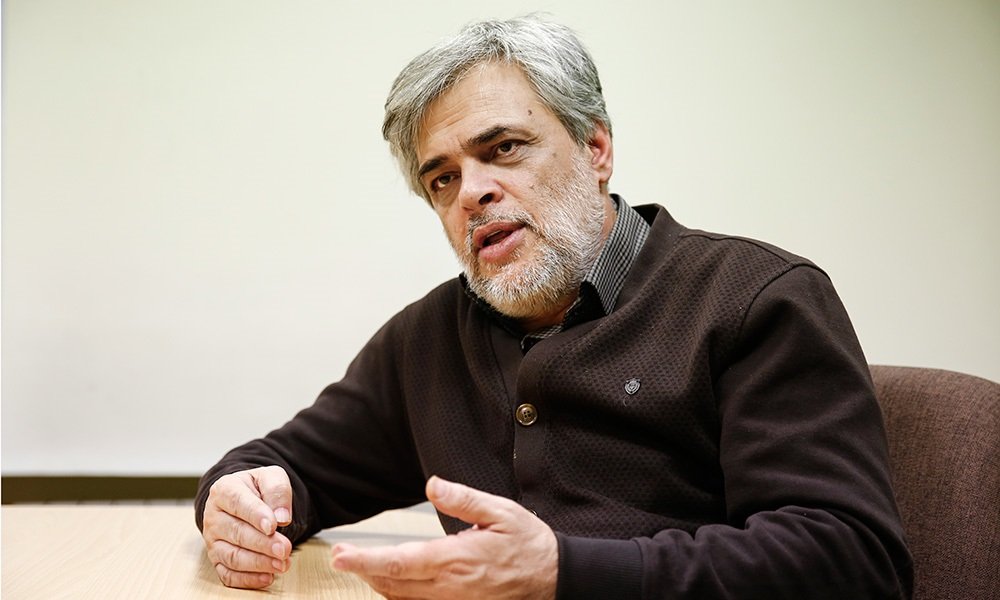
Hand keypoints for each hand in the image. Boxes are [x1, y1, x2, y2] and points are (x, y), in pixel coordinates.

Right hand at [201, 465, 293, 588]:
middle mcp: (213, 516)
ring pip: (232, 556)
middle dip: (262, 544)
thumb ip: (277, 490)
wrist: (245, 498)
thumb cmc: (257, 488)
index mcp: (224, 490)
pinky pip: (228, 574)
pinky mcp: (217, 559)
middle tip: (285, 549)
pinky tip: (267, 577)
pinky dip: (247, 579)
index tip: (273, 526)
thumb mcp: (270, 477)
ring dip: (258, 563)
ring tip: (281, 564)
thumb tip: (282, 517)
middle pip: (236, 532)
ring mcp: (213, 540)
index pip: (238, 502)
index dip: (255, 515)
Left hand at [331, 476, 557, 599]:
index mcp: (456, 559)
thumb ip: (464, 499)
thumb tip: (433, 484)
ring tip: (359, 565)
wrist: (553, 579)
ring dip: (378, 582)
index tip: (342, 556)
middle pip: (393, 583)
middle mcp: (449, 587)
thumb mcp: (501, 512)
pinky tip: (390, 582)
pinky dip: (398, 594)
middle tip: (341, 557)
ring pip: (402, 598)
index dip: (366, 560)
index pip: (400, 562)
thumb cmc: (527, 543)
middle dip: (363, 570)